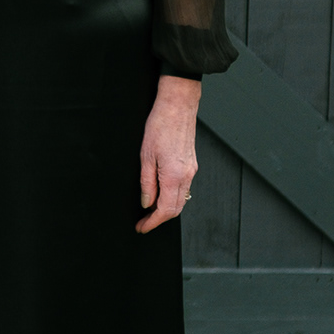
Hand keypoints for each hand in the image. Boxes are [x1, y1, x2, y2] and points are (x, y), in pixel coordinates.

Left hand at [136, 75, 200, 232]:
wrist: (178, 106)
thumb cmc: (160, 125)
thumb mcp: (145, 157)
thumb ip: (147, 183)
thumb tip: (147, 202)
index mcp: (174, 175)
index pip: (165, 210)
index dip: (153, 222)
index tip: (142, 227)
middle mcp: (187, 175)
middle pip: (176, 209)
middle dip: (159, 219)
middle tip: (143, 222)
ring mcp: (192, 170)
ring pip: (181, 200)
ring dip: (166, 209)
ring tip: (149, 211)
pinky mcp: (192, 164)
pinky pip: (183, 188)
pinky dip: (172, 197)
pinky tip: (160, 194)